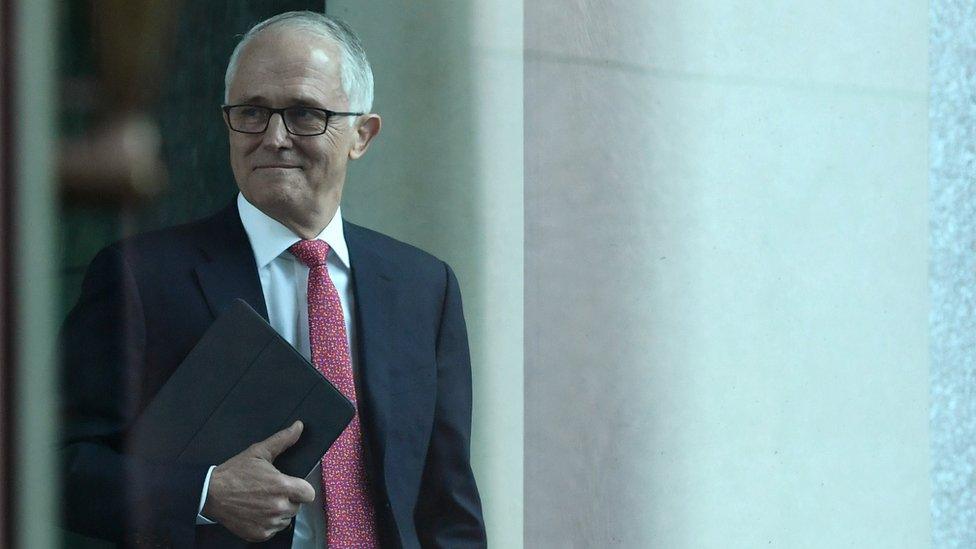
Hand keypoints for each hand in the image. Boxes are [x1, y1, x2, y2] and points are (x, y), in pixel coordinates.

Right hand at [202, 420, 315, 541]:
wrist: (211, 493)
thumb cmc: (235, 472)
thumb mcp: (259, 452)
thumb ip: (282, 440)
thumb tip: (299, 426)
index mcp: (282, 486)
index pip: (309, 493)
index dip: (302, 489)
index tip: (293, 486)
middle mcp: (278, 507)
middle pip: (298, 506)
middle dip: (289, 499)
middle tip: (271, 492)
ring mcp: (269, 523)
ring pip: (286, 519)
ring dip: (279, 512)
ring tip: (262, 501)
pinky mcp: (260, 534)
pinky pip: (274, 530)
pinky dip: (268, 523)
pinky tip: (256, 512)